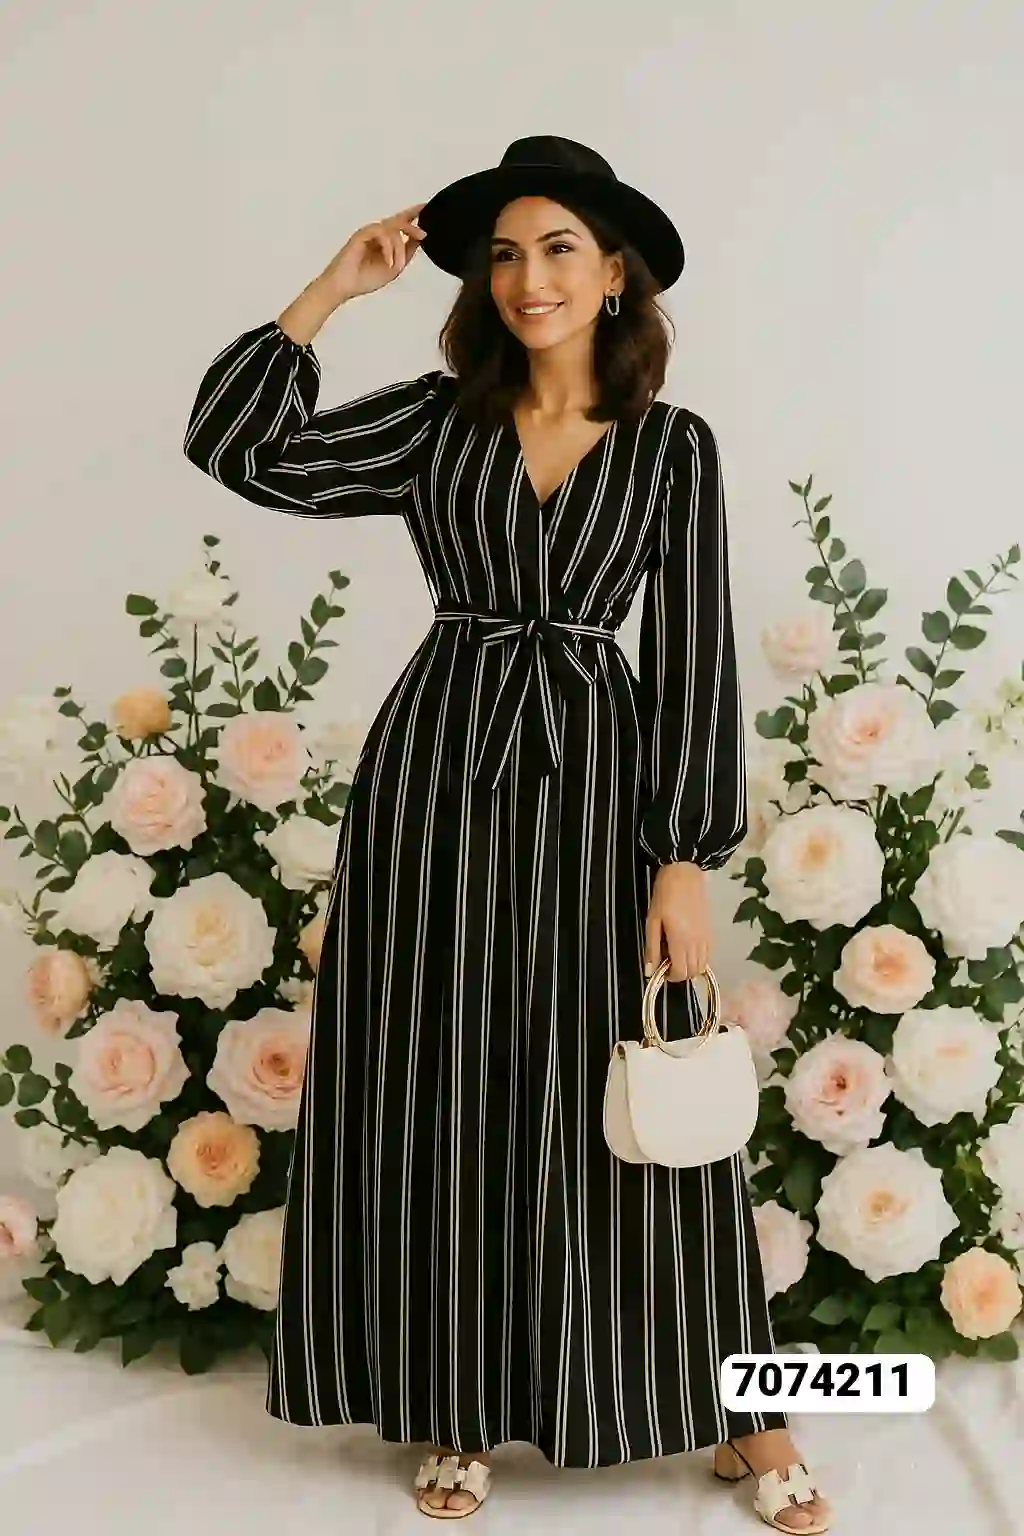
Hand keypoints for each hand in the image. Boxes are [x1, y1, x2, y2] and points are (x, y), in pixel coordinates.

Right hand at [320, 203, 427, 301]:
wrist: (345, 286)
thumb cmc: (365, 279)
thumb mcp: (395, 267)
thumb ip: (406, 252)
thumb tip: (419, 239)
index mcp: (385, 240)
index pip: (400, 223)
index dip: (413, 214)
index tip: (425, 207)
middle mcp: (378, 234)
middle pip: (398, 222)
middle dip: (412, 227)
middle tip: (423, 234)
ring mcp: (369, 233)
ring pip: (391, 230)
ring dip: (398, 248)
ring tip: (396, 265)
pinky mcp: (361, 235)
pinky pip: (380, 234)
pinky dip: (388, 248)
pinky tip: (388, 262)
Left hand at [644, 862, 711, 982]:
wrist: (684, 873)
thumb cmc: (664, 895)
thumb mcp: (652, 921)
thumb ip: (652, 947)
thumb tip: (650, 972)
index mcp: (681, 940)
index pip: (681, 972)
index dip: (671, 977)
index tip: (662, 971)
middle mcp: (697, 942)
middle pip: (694, 971)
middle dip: (681, 973)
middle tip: (668, 962)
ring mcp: (707, 937)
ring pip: (703, 964)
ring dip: (691, 966)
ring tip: (678, 955)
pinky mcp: (711, 930)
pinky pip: (708, 953)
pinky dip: (699, 958)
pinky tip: (688, 947)